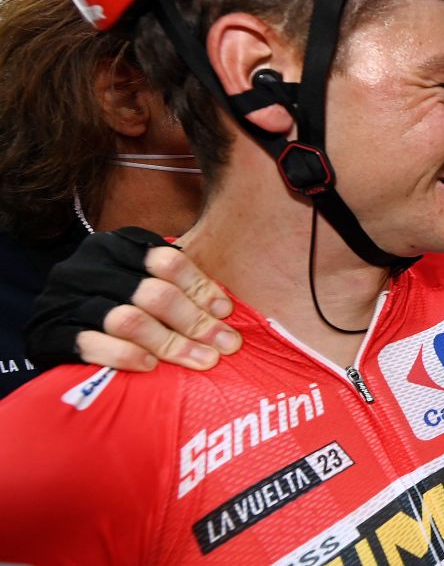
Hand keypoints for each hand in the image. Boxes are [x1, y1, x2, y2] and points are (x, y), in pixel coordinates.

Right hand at [26, 228, 239, 371]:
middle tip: (226, 346)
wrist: (50, 329)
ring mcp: (63, 299)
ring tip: (201, 361)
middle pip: (154, 293)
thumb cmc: (112, 306)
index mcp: (114, 246)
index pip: (168, 261)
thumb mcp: (141, 285)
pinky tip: (151, 366)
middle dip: (196, 322)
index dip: (202, 288)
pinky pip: (93, 344)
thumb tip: (224, 312)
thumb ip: (175, 289)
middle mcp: (87, 267)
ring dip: (171, 344)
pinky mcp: (47, 333)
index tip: (226, 313)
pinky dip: (126, 355)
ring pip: (129, 320)